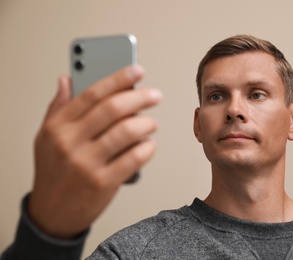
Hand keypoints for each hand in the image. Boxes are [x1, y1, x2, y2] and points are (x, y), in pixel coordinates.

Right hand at [28, 65, 161, 238]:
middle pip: (113, 109)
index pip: (93, 93)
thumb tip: (66, 79)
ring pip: (127, 131)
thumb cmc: (53, 172)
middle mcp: (71, 142)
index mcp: (58, 126)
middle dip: (140, 97)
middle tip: (155, 95)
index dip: (119, 78)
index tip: (137, 70)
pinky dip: (148, 148)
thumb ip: (58, 107)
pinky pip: (134, 158)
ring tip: (152, 123)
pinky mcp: (103, 182)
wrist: (51, 213)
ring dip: (147, 123)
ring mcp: (87, 163)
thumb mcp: (45, 137)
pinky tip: (149, 145)